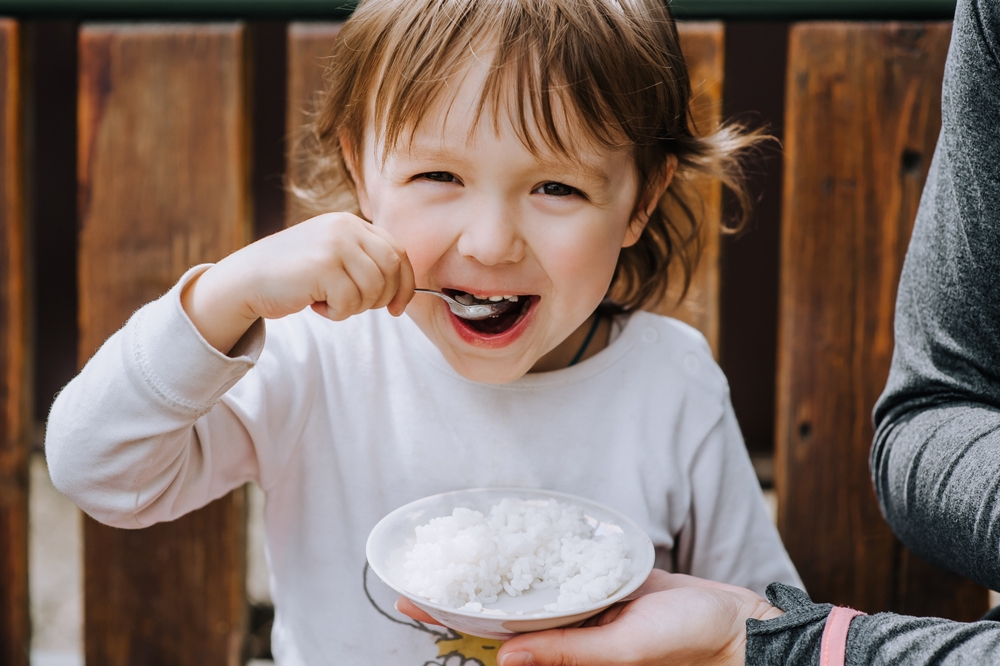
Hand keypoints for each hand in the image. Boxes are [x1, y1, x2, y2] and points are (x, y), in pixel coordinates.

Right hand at [182, 213, 413, 351]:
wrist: (246, 279)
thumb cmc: (293, 275)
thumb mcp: (333, 256)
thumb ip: (363, 261)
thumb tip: (403, 290)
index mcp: (351, 222)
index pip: (398, 253)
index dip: (405, 284)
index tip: (398, 308)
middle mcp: (346, 227)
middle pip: (391, 271)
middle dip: (381, 298)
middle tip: (353, 306)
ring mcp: (335, 244)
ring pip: (373, 289)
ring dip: (354, 307)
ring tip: (328, 302)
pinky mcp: (323, 266)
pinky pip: (350, 301)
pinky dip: (336, 313)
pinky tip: (315, 304)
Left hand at [396, 570, 782, 665]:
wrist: (729, 620)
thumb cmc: (682, 643)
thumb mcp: (622, 649)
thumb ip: (568, 653)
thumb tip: (507, 657)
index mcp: (562, 651)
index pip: (493, 639)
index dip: (450, 622)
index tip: (411, 603)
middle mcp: (564, 628)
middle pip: (499, 610)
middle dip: (458, 592)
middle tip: (418, 567)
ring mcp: (579, 603)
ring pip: (524, 588)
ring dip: (489, 571)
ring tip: (453, 549)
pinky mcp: (598, 581)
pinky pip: (558, 567)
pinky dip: (532, 554)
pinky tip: (511, 536)